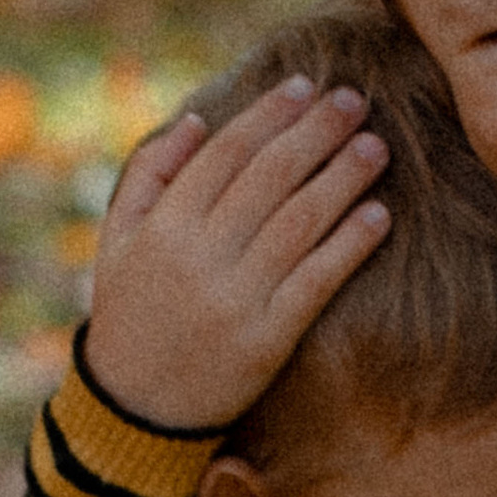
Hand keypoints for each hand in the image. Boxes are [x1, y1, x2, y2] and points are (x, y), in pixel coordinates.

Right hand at [82, 76, 390, 431]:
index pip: (227, 153)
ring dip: (343, 179)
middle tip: (355, 101)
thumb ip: (149, 175)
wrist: (136, 409)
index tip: (305, 87)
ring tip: (375, 147)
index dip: (270, 115)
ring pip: (299, 223)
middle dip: (316, 133)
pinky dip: (350, 245)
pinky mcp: (267, 340)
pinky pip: (317, 282)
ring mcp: (236, 299)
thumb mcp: (116, 241)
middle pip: (271, 178)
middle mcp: (201, 257)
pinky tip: (379, 215)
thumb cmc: (130, 314)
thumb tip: (197, 121)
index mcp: (165, 226)